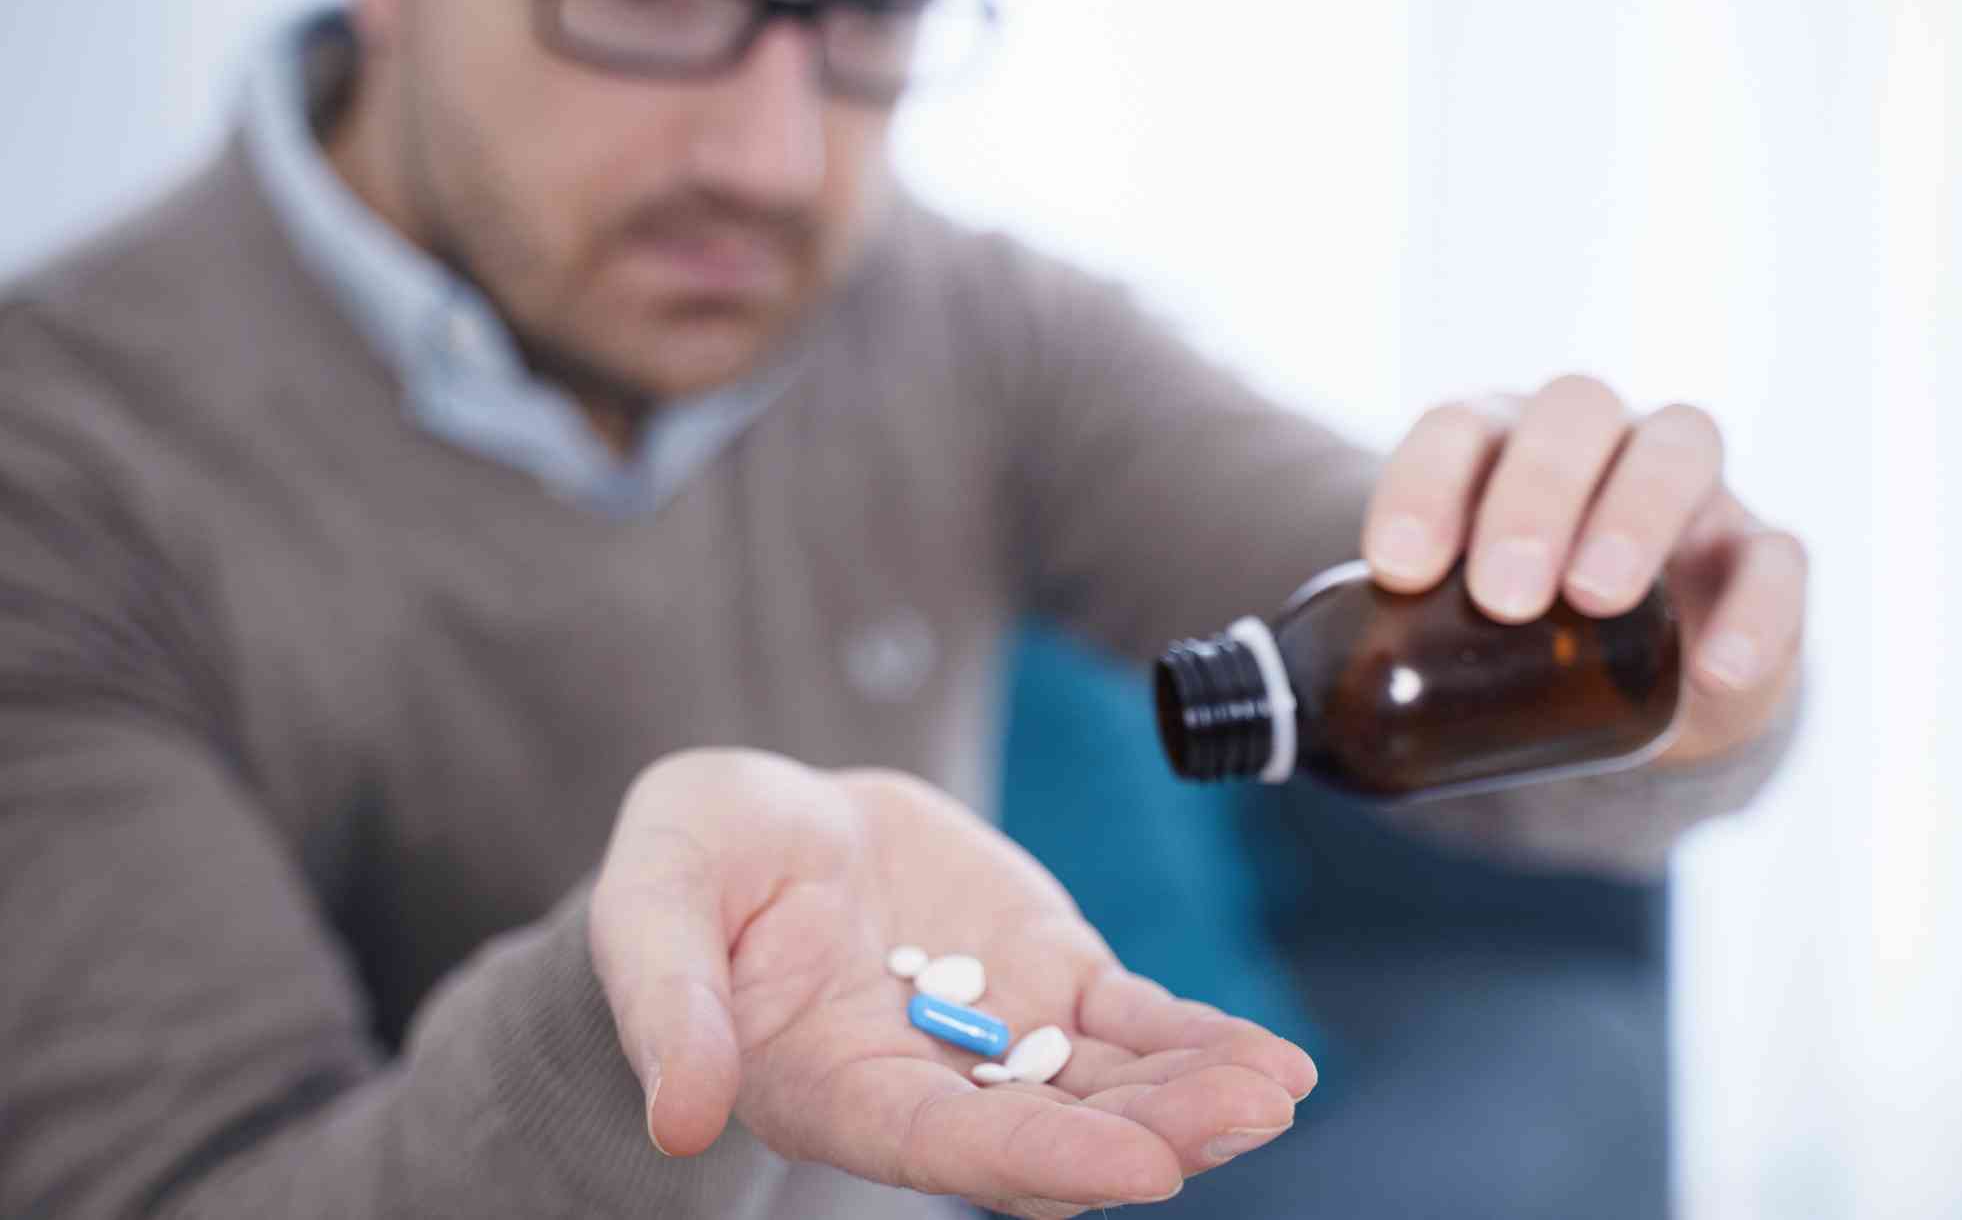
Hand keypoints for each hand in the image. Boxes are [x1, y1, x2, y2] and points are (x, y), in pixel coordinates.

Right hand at [590, 749, 1315, 1217]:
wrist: (760, 825)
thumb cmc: (687, 870)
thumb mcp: (651, 909)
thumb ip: (668, 1005)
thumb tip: (681, 1115)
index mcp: (832, 1089)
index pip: (940, 1145)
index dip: (1037, 1160)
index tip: (1136, 1169)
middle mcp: (929, 1086)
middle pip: (1051, 1131)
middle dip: (1152, 1130)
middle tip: (1247, 1115)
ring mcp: (1000, 1034)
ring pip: (1110, 1083)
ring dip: (1195, 1092)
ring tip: (1278, 1085)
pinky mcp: (1048, 976)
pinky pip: (1133, 1020)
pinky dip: (1197, 1039)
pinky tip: (1269, 1059)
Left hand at [1360, 374, 1807, 766]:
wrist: (1632, 686)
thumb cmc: (1515, 633)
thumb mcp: (1448, 625)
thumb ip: (1383, 644)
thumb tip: (1279, 725)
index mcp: (1503, 443)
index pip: (1459, 428)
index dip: (1425, 482)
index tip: (1397, 569)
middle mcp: (1599, 441)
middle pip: (1573, 415)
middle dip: (1534, 496)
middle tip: (1502, 595)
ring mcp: (1692, 487)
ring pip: (1680, 447)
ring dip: (1633, 515)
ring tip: (1592, 600)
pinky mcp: (1761, 554)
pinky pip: (1778, 560)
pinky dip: (1754, 612)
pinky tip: (1712, 671)